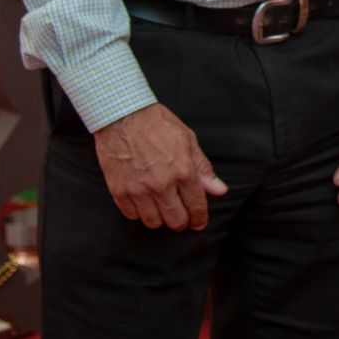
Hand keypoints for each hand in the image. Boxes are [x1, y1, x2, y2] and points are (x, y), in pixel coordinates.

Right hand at [93, 103, 226, 230]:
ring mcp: (138, 189)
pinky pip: (131, 215)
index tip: (199, 223)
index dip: (200, 219)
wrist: (123, 116)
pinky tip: (143, 203)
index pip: (196, 206)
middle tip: (181, 218)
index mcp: (183, 171)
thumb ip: (203, 168)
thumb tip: (219, 190)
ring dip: (160, 219)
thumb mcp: (188, 140)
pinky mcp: (119, 190)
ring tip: (161, 210)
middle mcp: (162, 185)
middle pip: (175, 220)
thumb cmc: (157, 124)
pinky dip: (138, 213)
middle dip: (182, 222)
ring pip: (153, 222)